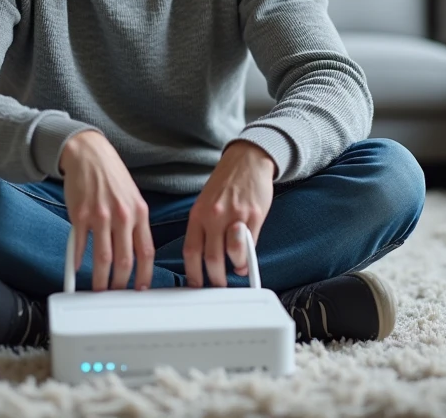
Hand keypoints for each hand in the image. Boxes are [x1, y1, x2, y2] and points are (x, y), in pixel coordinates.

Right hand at [60, 130, 154, 290]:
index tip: (140, 288)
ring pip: (103, 258)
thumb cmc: (111, 175)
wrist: (89, 153)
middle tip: (115, 293)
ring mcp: (100, 216)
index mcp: (139, 212)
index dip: (144, 275)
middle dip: (120, 283)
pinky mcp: (80, 215)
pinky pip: (80, 245)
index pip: (146, 252)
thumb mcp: (133, 196)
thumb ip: (135, 223)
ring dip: (100, 279)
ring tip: (98, 289)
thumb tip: (135, 252)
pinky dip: (78, 261)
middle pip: (124, 260)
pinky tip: (77, 268)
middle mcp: (122, 215)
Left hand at [183, 141, 275, 287]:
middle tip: (218, 286)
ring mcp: (235, 216)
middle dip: (215, 280)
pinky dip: (249, 258)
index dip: (192, 274)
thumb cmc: (225, 183)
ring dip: (235, 268)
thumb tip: (208, 259)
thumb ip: (205, 229)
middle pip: (212, 259)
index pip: (191, 251)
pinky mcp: (254, 216)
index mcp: (198, 214)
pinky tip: (247, 260)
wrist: (247, 160)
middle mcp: (214, 216)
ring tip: (236, 270)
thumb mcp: (205, 203)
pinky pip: (251, 245)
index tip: (195, 286)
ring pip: (233, 255)